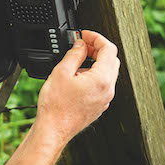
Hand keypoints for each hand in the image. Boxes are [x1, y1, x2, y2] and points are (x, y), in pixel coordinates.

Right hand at [35, 30, 119, 144]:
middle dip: (97, 49)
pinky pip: (101, 84)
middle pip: (111, 60)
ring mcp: (105, 99)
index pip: (109, 49)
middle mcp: (108, 90)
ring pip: (107, 73)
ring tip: (75, 61)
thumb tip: (80, 44)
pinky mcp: (98, 105)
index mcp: (102, 79)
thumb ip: (74, 54)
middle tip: (81, 45)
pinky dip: (93, 75)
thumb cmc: (56, 106)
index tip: (84, 35)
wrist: (53, 130)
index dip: (96, 37)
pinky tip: (76, 76)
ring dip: (94, 62)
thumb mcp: (61, 72)